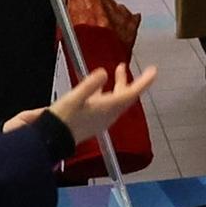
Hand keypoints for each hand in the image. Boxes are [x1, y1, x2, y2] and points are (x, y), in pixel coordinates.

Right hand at [40, 64, 158, 148]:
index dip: (144, 82)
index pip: (132, 94)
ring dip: (117, 84)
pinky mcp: (92, 120)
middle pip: (124, 95)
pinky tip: (97, 87)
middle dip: (126, 80)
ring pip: (114, 99)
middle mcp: (107, 114)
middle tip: (125, 66)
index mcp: (107, 108)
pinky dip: (104, 92)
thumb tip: (103, 73)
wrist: (51, 140)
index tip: (153, 71)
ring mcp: (100, 118)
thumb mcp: (74, 99)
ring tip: (116, 71)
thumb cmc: (63, 120)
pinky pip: (104, 103)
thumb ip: (90, 85)